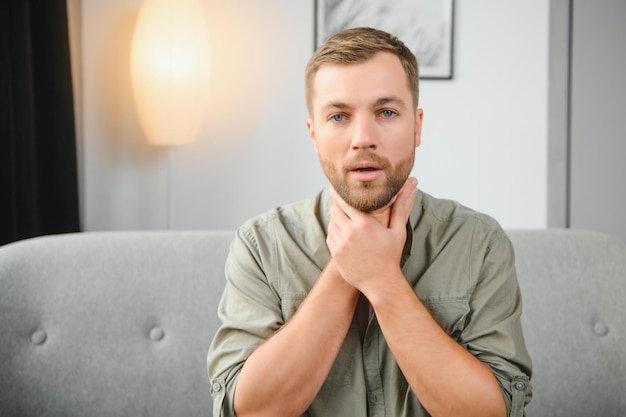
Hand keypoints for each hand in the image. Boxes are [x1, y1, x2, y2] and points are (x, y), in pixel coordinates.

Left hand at [326, 177, 417, 292]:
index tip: (336, 188)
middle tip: (340, 203)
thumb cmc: (391, 256)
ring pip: (331, 224)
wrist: (381, 282)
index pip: (345, 202)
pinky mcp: (336, 254)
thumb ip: (400, 209)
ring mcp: (341, 244)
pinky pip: (330, 236)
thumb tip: (409, 190)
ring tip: (343, 219)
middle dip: (337, 207)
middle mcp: (350, 232)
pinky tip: (342, 233)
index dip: (339, 195)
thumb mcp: (398, 232)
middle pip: (335, 211)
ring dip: (336, 220)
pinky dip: (334, 232)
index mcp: (364, 224)